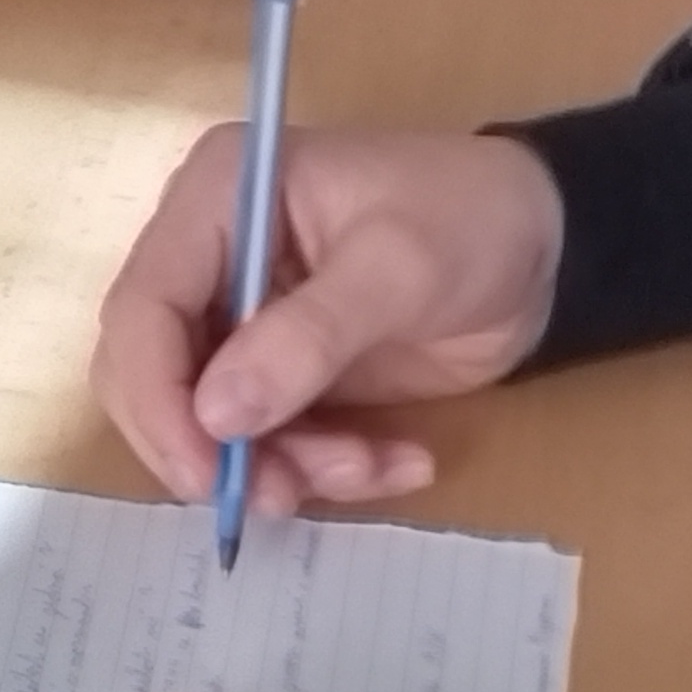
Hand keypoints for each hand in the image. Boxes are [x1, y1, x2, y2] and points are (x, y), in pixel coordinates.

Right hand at [93, 126, 564, 519]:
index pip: (142, 307)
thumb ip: (308, 338)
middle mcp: (212, 253)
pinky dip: (321, 465)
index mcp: (220, 196)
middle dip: (212, 445)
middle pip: (154, 374)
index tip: (209, 470)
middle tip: (275, 495)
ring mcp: (245, 314)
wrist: (548, 246)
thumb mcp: (398, 269)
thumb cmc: (472, 220)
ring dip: (281, 463)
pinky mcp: (284, 367)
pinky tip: (395, 462)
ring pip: (210, 422)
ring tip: (365, 469)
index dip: (157, 398)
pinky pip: (268, 439)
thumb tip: (215, 413)